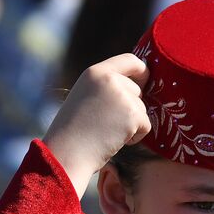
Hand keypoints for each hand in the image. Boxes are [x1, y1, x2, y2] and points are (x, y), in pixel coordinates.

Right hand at [42, 54, 150, 192]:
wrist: (67, 153)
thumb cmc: (73, 132)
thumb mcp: (85, 97)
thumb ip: (106, 88)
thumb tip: (137, 89)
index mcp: (95, 72)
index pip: (130, 60)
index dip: (141, 71)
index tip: (145, 81)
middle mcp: (110, 79)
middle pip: (137, 90)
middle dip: (129, 108)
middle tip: (107, 123)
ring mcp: (122, 96)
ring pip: (142, 109)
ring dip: (131, 124)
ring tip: (107, 132)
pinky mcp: (132, 115)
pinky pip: (146, 125)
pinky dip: (135, 136)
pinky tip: (114, 140)